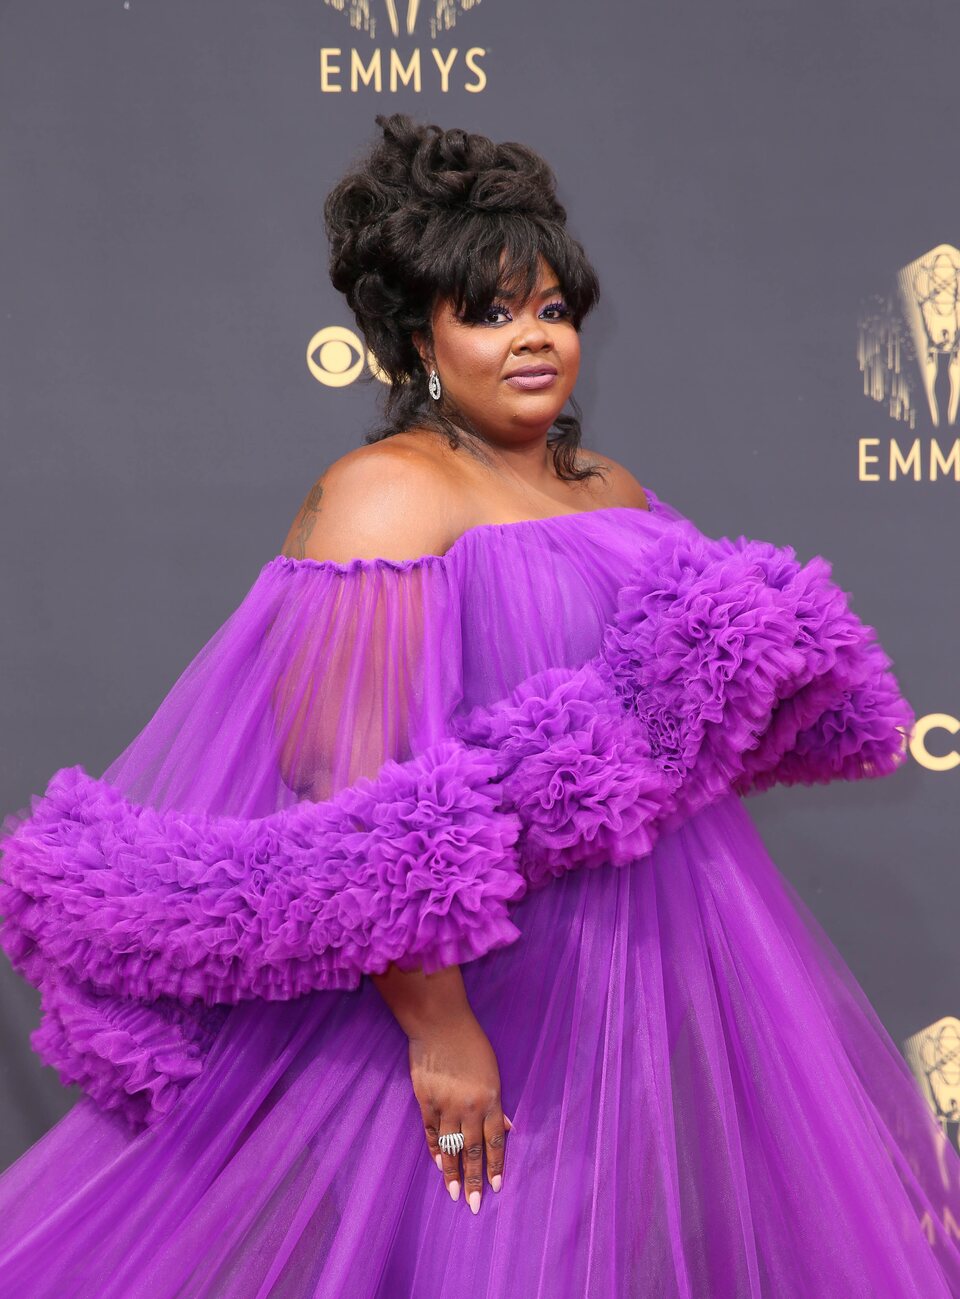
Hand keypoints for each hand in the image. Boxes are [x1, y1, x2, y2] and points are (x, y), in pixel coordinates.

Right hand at [408, 1012, 512, 1213]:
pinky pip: (431, 1132)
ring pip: (451, 1146)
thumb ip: (496, 1102)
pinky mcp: (426, 1101)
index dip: (495, 1165)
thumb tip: (506, 1128)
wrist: (440, 1024)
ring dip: (452, 1173)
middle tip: (474, 1204)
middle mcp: (469, 1106)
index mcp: (490, 1098)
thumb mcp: (492, 1070)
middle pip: (473, 1150)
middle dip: (475, 1179)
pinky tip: (439, 1165)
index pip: (494, 1140)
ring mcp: (446, 1105)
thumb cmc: (470, 1042)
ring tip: (455, 1194)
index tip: (495, 1187)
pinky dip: (435, 1150)